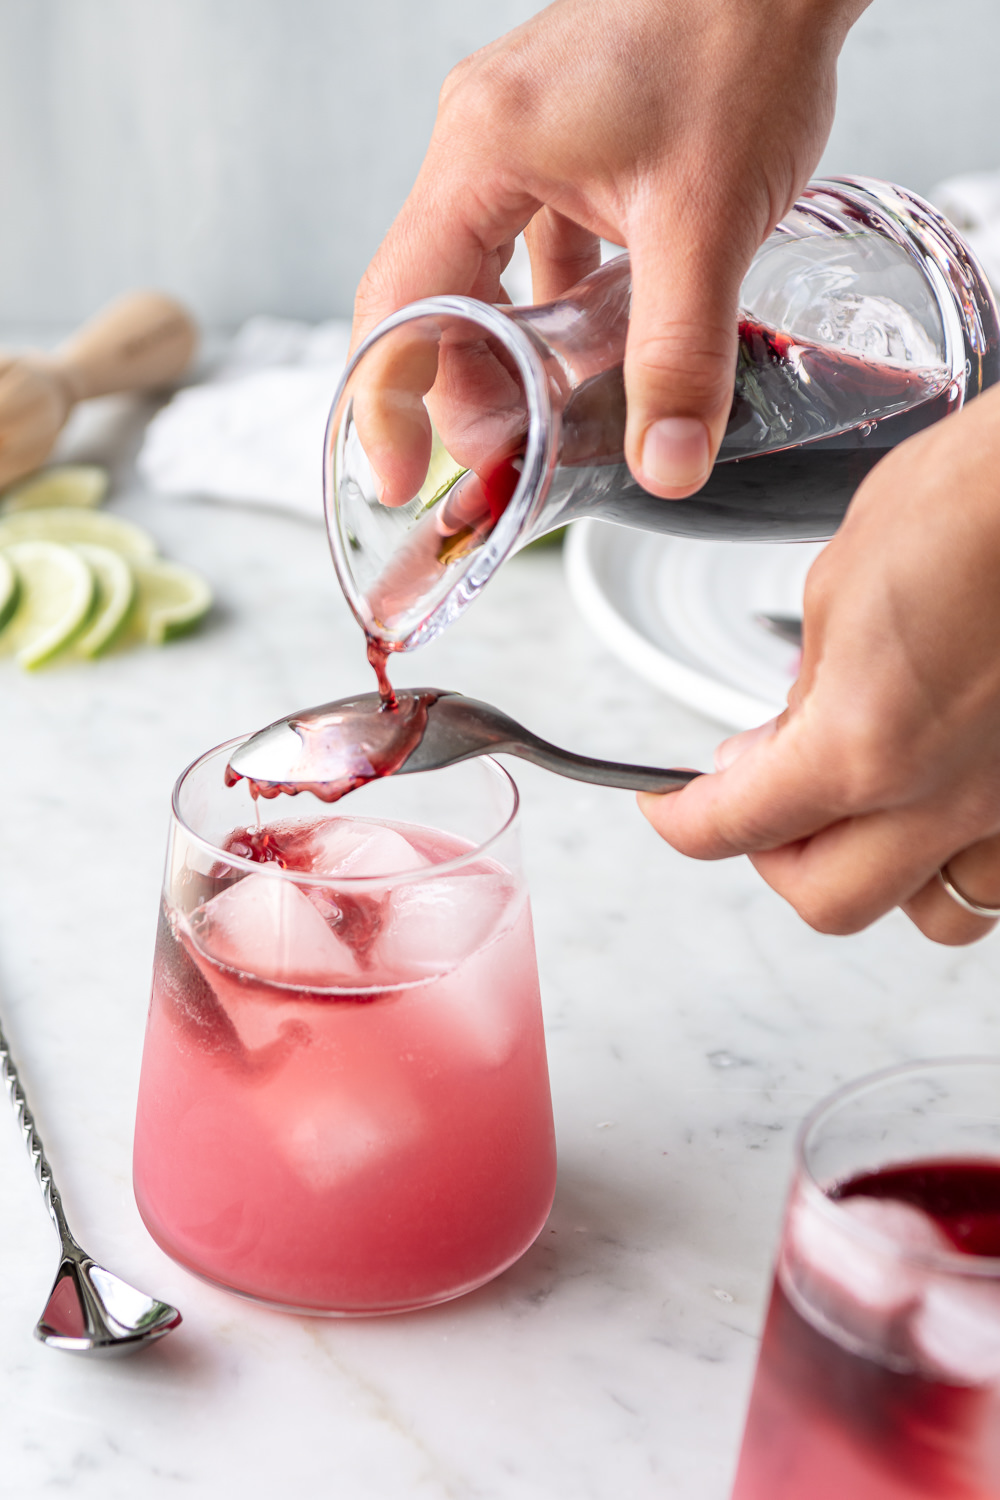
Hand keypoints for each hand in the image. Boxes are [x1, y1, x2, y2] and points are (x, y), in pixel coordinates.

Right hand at [352, 0, 866, 499]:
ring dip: (515, 354)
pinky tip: (600, 347)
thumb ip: (681, 355)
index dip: (386, 403)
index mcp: (481, 154)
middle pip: (434, 302)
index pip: (395, 302)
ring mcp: (517, 142)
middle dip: (470, 391)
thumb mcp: (707, 223)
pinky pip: (532, 249)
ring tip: (558, 416)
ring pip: (484, 280)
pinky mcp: (561, 145)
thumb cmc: (739, 44)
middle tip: (519, 461)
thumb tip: (666, 465)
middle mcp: (480, 145)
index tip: (395, 480)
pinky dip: (557, 311)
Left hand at [639, 385, 999, 945]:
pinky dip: (962, 853)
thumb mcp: (839, 588)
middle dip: (774, 856)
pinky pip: (999, 870)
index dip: (682, 820)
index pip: (735, 826)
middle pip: (826, 899)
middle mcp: (945, 799)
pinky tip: (946, 793)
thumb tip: (787, 735)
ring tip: (863, 810)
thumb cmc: (973, 503)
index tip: (671, 809)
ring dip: (881, 871)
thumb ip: (808, 687)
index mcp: (862, 747)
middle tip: (759, 803)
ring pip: (936, 912)